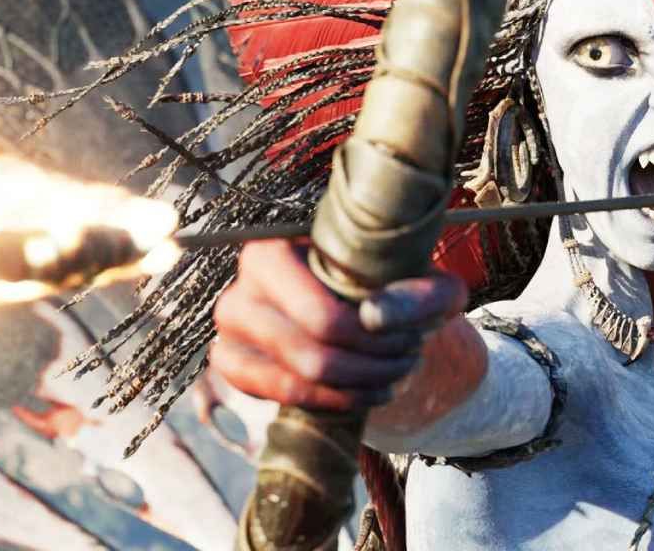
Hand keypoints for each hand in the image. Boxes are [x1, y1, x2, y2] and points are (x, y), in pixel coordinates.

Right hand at [211, 239, 466, 411]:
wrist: (358, 288)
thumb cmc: (388, 276)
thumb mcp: (423, 277)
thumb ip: (418, 293)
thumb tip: (377, 318)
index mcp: (272, 252)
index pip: (322, 319)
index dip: (374, 342)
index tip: (414, 338)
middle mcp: (240, 289)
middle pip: (310, 357)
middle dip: (371, 367)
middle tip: (410, 359)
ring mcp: (230, 331)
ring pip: (293, 383)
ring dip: (355, 388)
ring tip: (394, 374)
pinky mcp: (231, 361)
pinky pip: (279, 397)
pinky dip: (330, 401)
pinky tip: (365, 391)